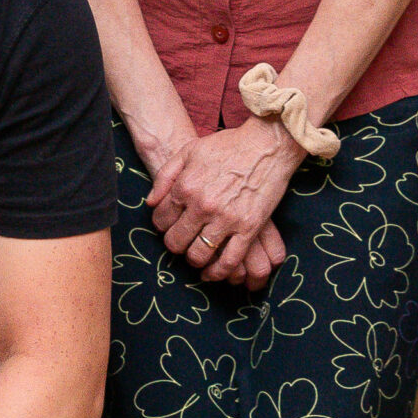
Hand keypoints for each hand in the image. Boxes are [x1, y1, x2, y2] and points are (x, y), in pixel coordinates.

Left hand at [148, 122, 300, 287]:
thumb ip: (165, 176)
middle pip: (177, 240)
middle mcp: (202, 206)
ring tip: (194, 256)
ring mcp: (226, 219)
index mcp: (185, 187)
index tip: (167, 227)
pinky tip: (212, 273)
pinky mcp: (249, 228)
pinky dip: (219, 271)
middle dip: (174, 245)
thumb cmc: (226, 145)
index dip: (161, 226)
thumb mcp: (188, 151)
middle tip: (179, 243)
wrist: (266, 144)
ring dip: (193, 260)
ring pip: (200, 254)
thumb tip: (151, 203)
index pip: (161, 219)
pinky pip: (230, 260)